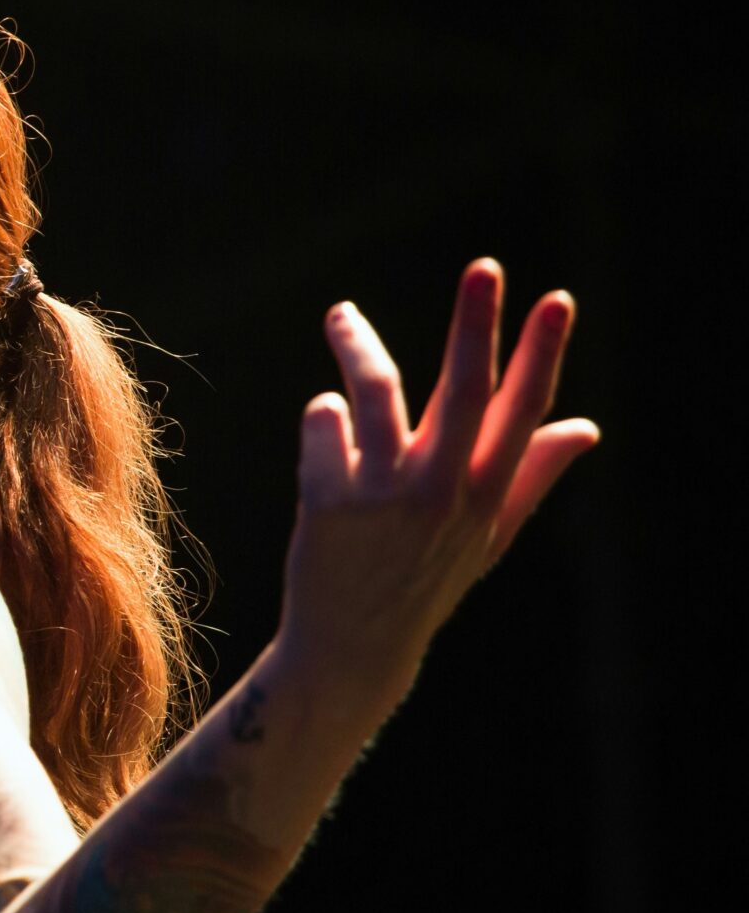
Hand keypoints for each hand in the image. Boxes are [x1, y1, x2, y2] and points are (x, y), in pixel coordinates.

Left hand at [278, 258, 600, 683]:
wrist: (353, 644)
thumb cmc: (423, 580)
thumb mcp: (486, 536)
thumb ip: (531, 476)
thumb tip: (587, 427)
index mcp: (489, 496)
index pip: (525, 412)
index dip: (542, 353)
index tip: (557, 299)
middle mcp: (444, 493)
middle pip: (465, 391)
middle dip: (476, 324)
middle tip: (486, 268)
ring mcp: (387, 496)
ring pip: (375, 389)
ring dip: (357, 341)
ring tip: (341, 316)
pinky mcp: (330, 501)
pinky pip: (324, 419)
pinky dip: (324, 413)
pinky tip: (326, 427)